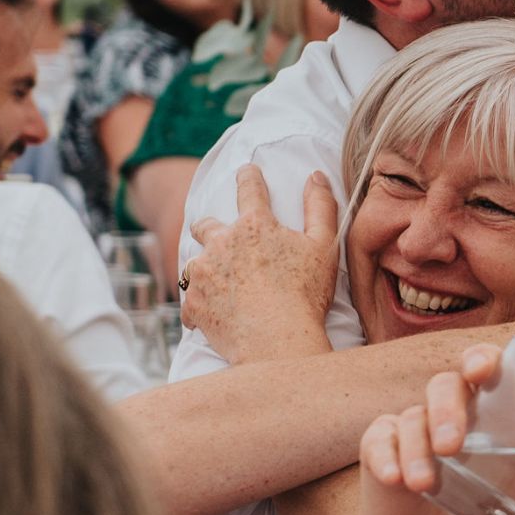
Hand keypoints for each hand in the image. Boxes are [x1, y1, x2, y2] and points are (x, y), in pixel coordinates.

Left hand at [183, 164, 338, 363]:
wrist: (277, 342)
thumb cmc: (305, 295)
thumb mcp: (324, 246)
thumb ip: (320, 207)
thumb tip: (316, 176)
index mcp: (254, 225)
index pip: (249, 189)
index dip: (248, 177)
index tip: (246, 172)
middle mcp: (221, 243)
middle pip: (205, 225)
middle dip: (210, 228)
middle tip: (221, 239)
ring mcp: (202, 274)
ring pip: (193, 264)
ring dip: (204, 270)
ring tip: (221, 287)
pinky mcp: (193, 304)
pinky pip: (190, 304)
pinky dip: (200, 308)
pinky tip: (214, 317)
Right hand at [360, 345, 514, 514]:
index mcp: (492, 420)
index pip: (487, 371)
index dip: (484, 361)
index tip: (484, 370)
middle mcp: (452, 418)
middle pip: (445, 386)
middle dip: (448, 409)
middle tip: (452, 446)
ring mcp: (414, 433)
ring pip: (410, 416)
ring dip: (416, 447)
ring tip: (423, 485)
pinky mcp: (383, 454)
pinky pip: (378, 440)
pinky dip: (384, 456)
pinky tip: (394, 478)